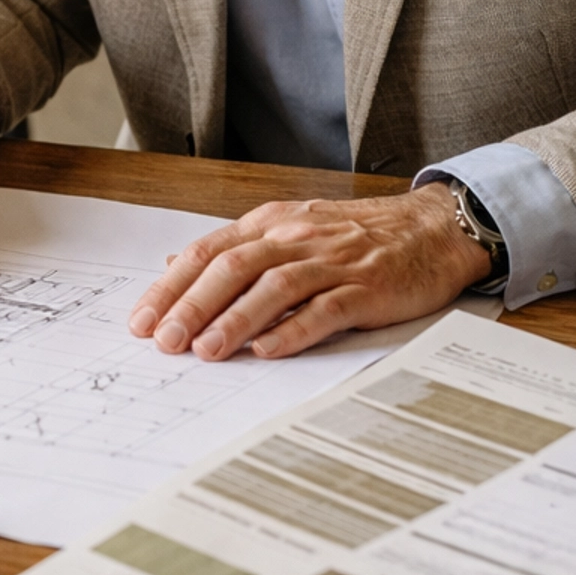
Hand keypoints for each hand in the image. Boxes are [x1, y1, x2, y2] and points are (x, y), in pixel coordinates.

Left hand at [127, 184, 493, 360]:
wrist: (433, 228)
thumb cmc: (358, 235)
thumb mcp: (289, 229)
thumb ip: (235, 248)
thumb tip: (174, 265)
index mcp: (271, 223)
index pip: (208, 252)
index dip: (171, 286)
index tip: (142, 319)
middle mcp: (296, 237)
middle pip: (232, 268)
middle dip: (192, 305)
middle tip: (164, 340)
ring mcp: (333, 261)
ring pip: (273, 287)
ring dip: (235, 319)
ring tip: (205, 351)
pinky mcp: (367, 286)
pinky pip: (326, 308)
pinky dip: (294, 329)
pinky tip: (267, 350)